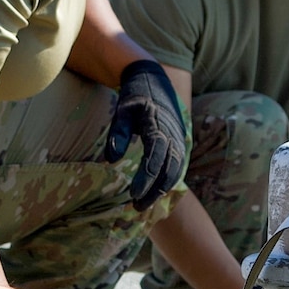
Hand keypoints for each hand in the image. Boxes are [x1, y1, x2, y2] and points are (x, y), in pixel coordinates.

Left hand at [102, 60, 187, 209]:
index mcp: (159, 127)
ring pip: (174, 171)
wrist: (155, 82)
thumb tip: (110, 160)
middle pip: (168, 170)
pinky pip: (175, 167)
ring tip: (143, 204)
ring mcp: (178, 140)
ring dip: (160, 190)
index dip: (146, 178)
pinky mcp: (178, 144)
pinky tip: (153, 193)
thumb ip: (117, 133)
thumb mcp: (123, 110)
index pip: (155, 158)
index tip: (134, 194)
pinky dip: (166, 182)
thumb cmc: (136, 96)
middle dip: (154, 191)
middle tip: (137, 207)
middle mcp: (173, 136)